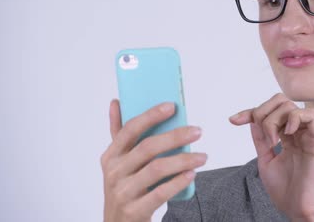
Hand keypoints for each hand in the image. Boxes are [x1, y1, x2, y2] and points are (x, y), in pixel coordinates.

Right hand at [101, 100, 206, 221]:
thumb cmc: (125, 187)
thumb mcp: (117, 162)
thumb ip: (119, 133)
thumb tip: (116, 102)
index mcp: (111, 156)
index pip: (130, 130)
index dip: (150, 116)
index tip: (172, 106)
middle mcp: (114, 172)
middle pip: (148, 148)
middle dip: (175, 137)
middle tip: (198, 131)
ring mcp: (123, 192)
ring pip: (157, 169)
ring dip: (183, 160)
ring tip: (202, 156)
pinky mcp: (135, 210)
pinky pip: (160, 193)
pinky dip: (178, 182)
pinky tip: (192, 174)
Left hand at [230, 93, 313, 221]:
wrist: (300, 210)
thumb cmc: (287, 191)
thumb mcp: (265, 160)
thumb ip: (260, 139)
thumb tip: (252, 118)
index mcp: (289, 136)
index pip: (271, 111)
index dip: (251, 111)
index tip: (234, 120)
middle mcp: (300, 132)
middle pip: (281, 101)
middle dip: (263, 111)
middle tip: (259, 132)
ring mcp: (311, 135)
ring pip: (292, 105)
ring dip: (275, 119)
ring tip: (272, 140)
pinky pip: (310, 114)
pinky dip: (294, 118)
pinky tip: (287, 133)